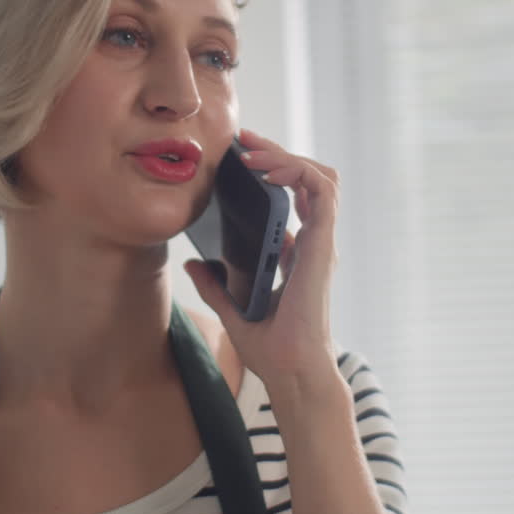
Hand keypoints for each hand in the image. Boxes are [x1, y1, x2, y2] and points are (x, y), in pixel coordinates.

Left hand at [184, 128, 340, 389]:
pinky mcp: (321, 244)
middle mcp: (313, 243)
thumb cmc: (272, 350)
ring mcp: (320, 242)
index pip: (296, 197)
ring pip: (319, 177)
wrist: (290, 373)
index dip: (274, 170)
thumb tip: (193, 263)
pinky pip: (320, 190)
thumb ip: (215, 285)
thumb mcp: (233, 309)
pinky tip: (268, 170)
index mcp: (298, 254)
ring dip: (287, 156)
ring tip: (252, 152)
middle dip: (278, 152)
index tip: (241, 158)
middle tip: (243, 140)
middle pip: (308, 179)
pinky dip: (297, 171)